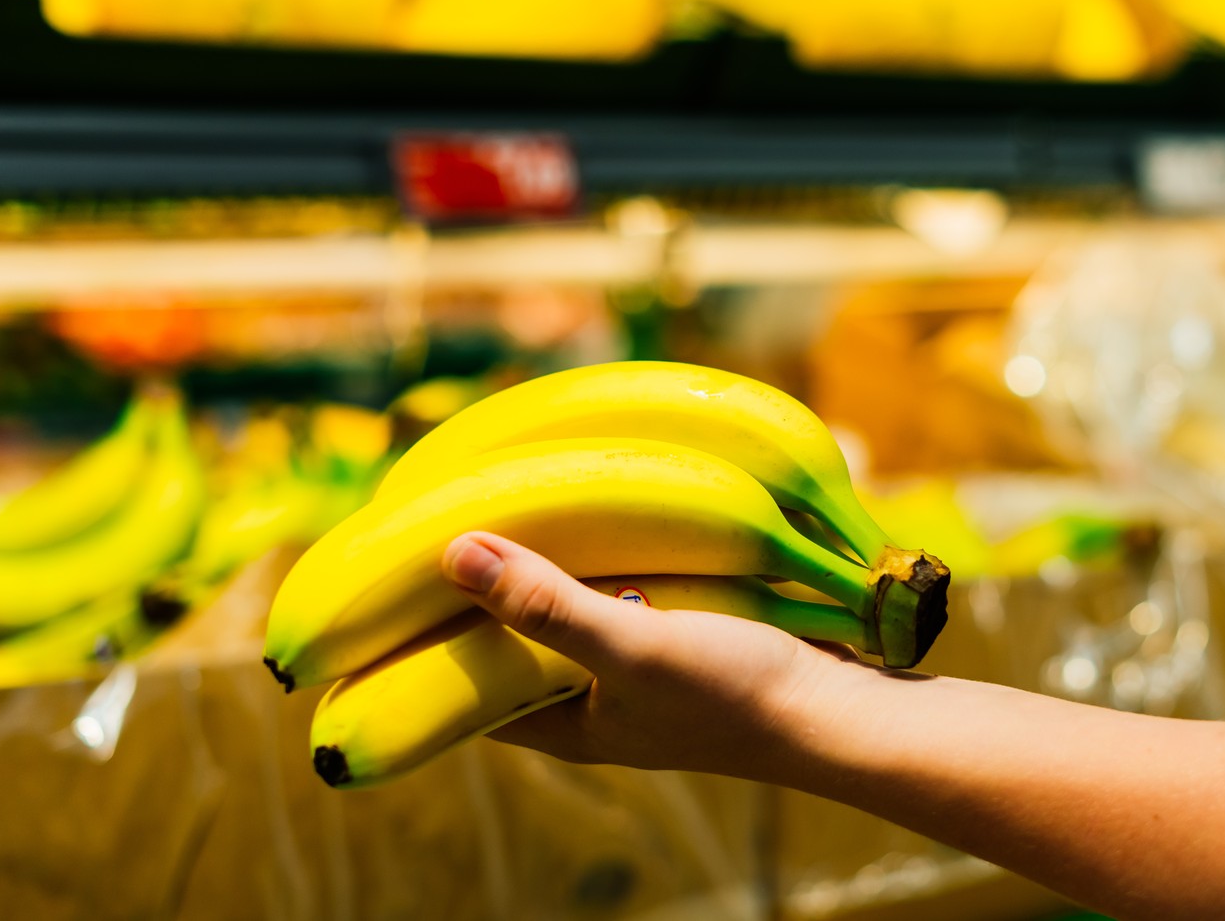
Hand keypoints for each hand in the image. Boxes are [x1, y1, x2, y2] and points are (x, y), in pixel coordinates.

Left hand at [441, 531, 875, 781]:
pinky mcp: (668, 637)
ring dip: (537, 567)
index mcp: (559, 722)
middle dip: (476, 590)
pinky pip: (610, 594)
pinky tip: (590, 513)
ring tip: (503, 503)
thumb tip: (451, 551)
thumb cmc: (732, 695)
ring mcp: (627, 668)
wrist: (836, 710)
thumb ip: (544, 605)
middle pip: (503, 641)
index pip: (459, 686)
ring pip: (558, 611)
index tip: (388, 582)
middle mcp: (584, 698)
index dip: (419, 640)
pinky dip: (593, 559)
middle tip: (443, 519)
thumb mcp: (631, 648)